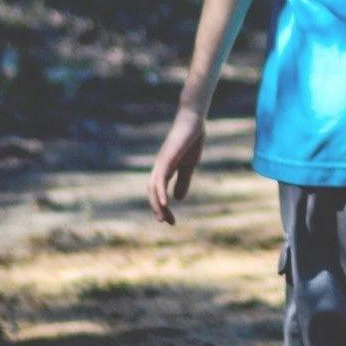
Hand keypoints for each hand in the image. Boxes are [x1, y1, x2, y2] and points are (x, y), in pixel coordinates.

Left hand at [146, 107, 206, 223]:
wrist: (193, 122)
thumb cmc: (191, 141)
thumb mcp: (189, 166)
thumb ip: (183, 181)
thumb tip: (177, 199)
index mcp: (164, 169)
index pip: (158, 192)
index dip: (162, 207)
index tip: (170, 220)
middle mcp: (159, 167)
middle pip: (152, 192)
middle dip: (158, 209)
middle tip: (168, 222)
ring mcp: (161, 163)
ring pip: (153, 188)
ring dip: (158, 204)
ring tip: (164, 218)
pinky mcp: (166, 159)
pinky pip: (160, 179)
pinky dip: (161, 193)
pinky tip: (166, 204)